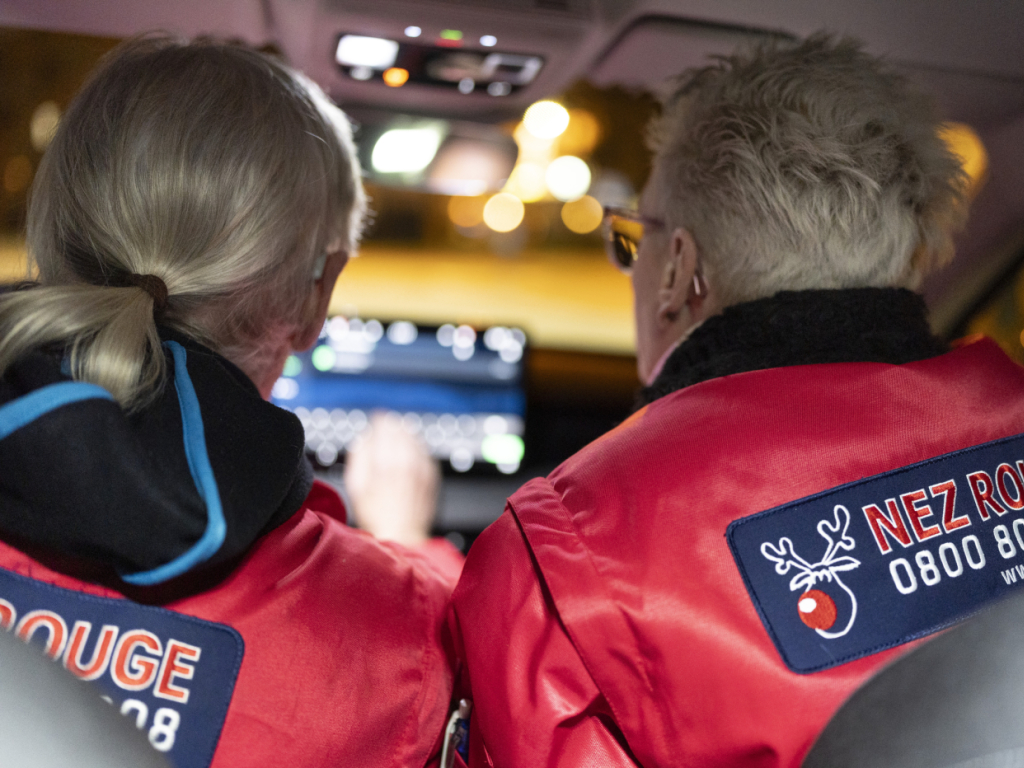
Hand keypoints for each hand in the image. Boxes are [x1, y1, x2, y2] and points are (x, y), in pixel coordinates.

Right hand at [343, 411, 439, 546]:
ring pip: (415, 438)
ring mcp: (421, 468)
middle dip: (392, 424)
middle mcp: (406, 462)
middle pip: (401, 429)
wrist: (401, 535)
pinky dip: (417, 446)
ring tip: (398, 434)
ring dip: (406, 433)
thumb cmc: (375, 515)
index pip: (385, 427)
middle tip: (386, 424)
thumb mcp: (355, 486)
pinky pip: (425, 451)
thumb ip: (359, 457)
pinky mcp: (431, 476)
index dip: (379, 420)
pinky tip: (410, 450)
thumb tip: (364, 438)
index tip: (376, 419)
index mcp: (385, 462)